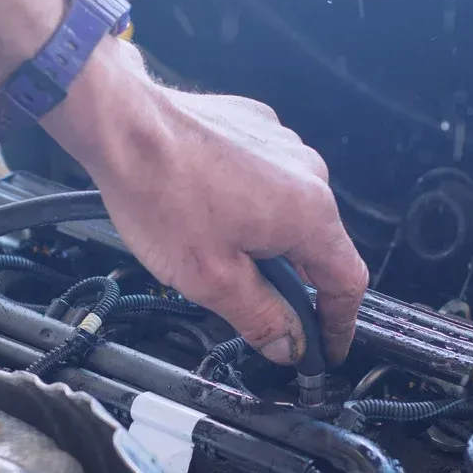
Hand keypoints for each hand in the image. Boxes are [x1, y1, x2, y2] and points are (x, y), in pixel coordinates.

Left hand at [49, 39, 367, 364]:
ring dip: (267, 239)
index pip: (347, 283)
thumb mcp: (212, 280)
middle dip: (293, 283)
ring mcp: (284, 145)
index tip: (327, 346)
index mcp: (309, 213)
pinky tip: (209, 210)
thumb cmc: (161, 192)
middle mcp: (307, 172)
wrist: (124, 126)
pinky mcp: (257, 128)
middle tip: (257, 308)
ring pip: (291, 211)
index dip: (339, 324)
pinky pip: (267, 179)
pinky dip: (250, 202)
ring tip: (217, 249)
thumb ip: (261, 318)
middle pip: (319, 246)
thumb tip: (290, 344)